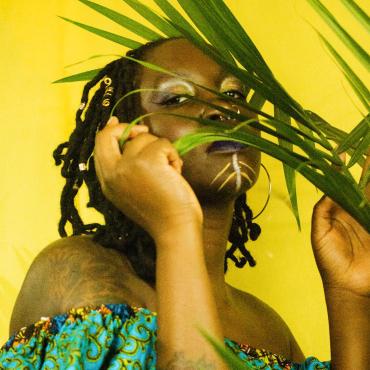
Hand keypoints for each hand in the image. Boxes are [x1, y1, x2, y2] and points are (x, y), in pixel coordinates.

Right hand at [94, 117, 202, 240]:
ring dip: (161, 150)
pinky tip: (176, 172)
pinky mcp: (147, 161)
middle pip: (108, 134)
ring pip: (143, 139)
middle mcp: (112, 173)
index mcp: (107, 182)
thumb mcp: (131, 192)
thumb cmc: (159, 213)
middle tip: (145, 133)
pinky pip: (162, 143)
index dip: (110, 131)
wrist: (175, 230)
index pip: (98, 146)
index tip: (119, 122)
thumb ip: (124, 168)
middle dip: (127, 128)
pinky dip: (173, 155)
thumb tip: (128, 136)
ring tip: (169, 171)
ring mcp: (128, 166)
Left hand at [311, 152, 369, 296]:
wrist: (349, 286)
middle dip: (367, 168)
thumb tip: (328, 189)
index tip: (342, 154)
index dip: (343, 171)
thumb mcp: (320, 233)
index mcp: (341, 211)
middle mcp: (358, 212)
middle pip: (365, 185)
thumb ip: (323, 210)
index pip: (343, 186)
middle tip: (367, 149)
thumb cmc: (330, 260)